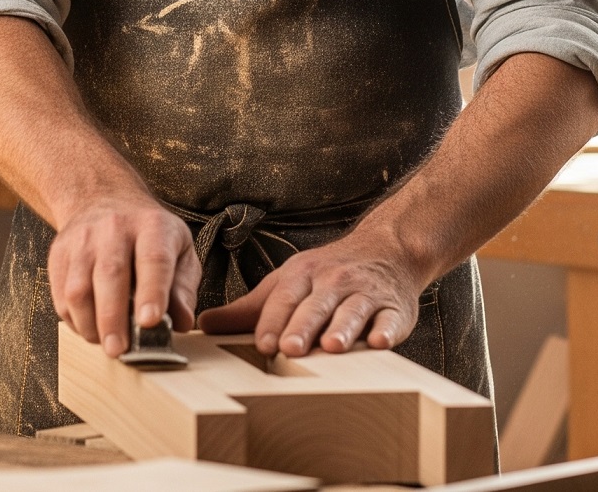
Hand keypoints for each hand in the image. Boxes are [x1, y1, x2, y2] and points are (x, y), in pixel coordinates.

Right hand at [48, 195, 200, 357]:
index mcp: (153, 226)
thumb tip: (182, 322)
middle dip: (113, 318)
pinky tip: (91, 326)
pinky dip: (74, 321)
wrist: (104, 200)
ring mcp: (83, 239)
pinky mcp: (59, 253)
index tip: (150, 322)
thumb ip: (183, 288)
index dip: (152, 292)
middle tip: (120, 349)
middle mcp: (114, 227)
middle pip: (110, 275)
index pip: (153, 259)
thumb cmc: (149, 236)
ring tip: (107, 342)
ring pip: (79, 288)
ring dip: (91, 325)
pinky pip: (61, 296)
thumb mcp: (179, 251)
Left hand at [196, 227, 424, 356]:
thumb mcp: (287, 283)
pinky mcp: (394, 309)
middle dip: (303, 326)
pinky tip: (379, 341)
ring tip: (332, 346)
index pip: (284, 298)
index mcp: (302, 276)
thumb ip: (249, 309)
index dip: (273, 321)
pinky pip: (390, 319)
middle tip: (290, 348)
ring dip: (342, 327)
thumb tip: (203, 325)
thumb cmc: (327, 275)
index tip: (263, 343)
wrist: (386, 250)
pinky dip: (386, 330)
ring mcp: (365, 293)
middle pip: (315, 305)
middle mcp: (333, 282)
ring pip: (352, 310)